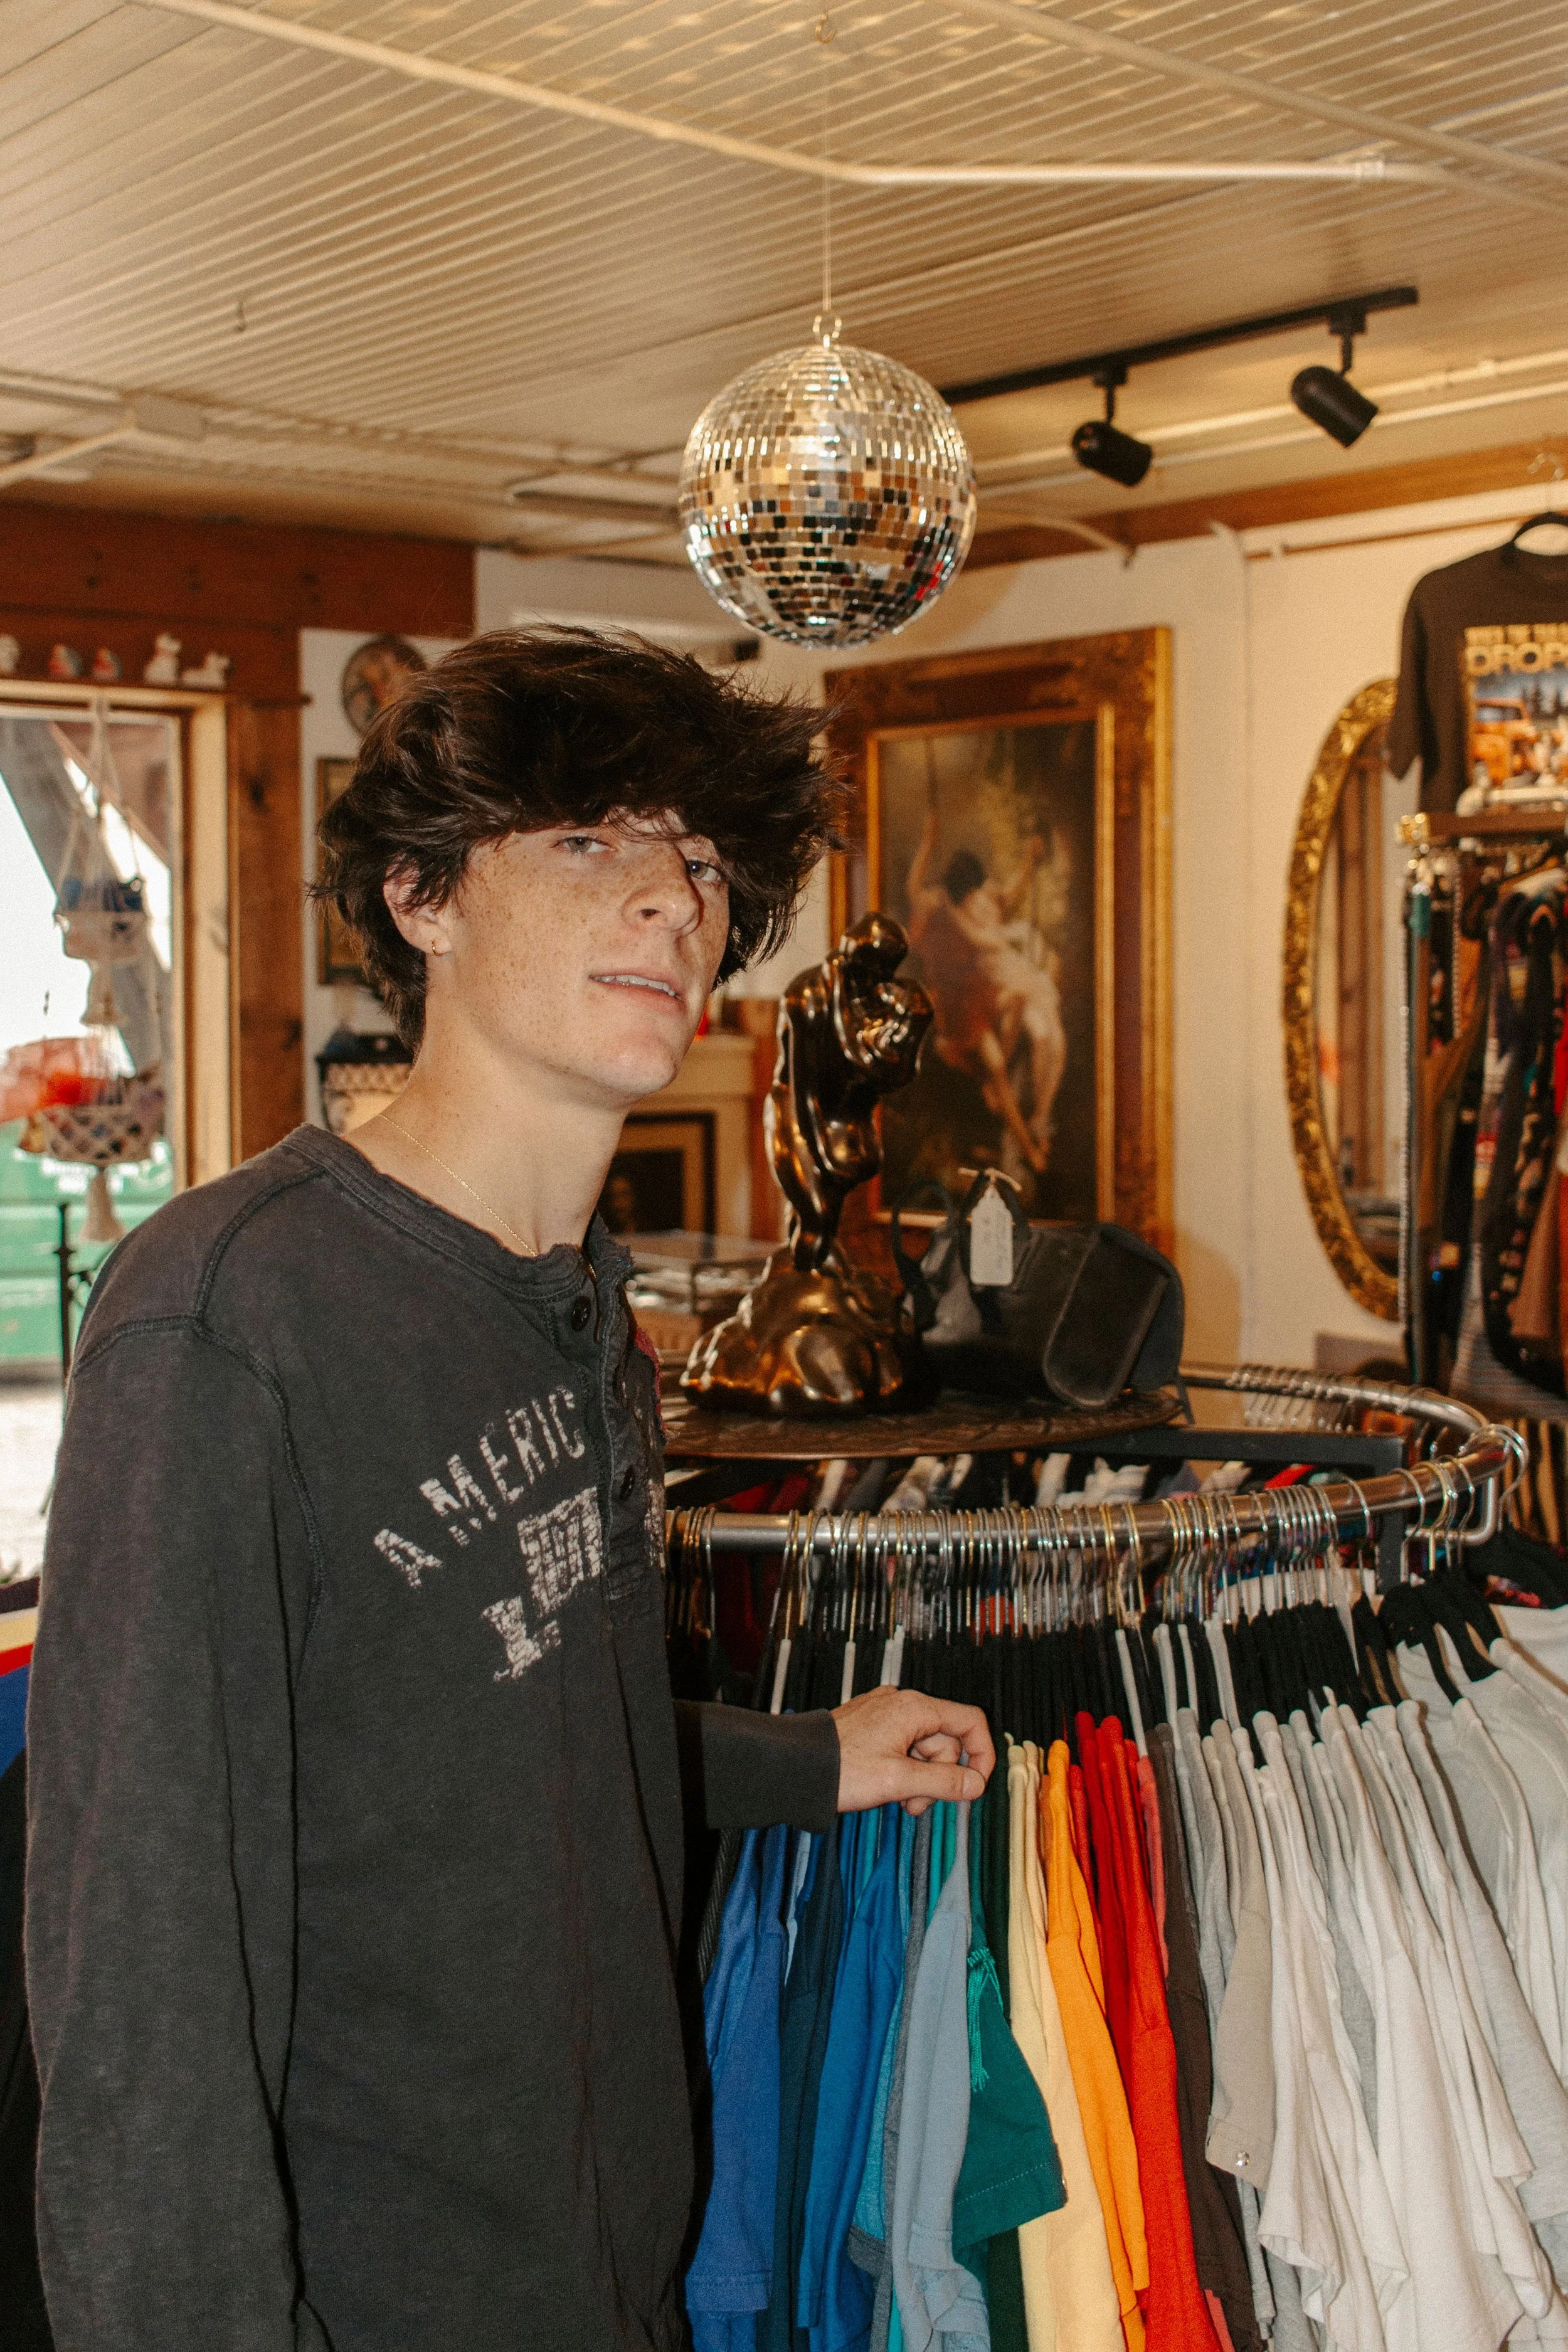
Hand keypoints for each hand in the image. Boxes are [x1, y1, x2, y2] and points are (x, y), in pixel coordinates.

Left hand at [831, 1687, 995, 1817]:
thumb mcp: (898, 1781)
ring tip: (897, 1799)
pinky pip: (903, 1748)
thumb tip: (976, 1784)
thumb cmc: (841, 1770)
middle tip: (914, 1804)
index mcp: (914, 1709)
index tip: (976, 1785)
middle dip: (937, 1777)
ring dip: (918, 1780)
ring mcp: (886, 1714)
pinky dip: (902, 1770)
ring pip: (924, 1749)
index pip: (970, 1722)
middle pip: (946, 1741)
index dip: (982, 1754)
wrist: (795, 1766)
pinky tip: (886, 1787)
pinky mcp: (873, 1726)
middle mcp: (902, 1704)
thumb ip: (943, 1782)